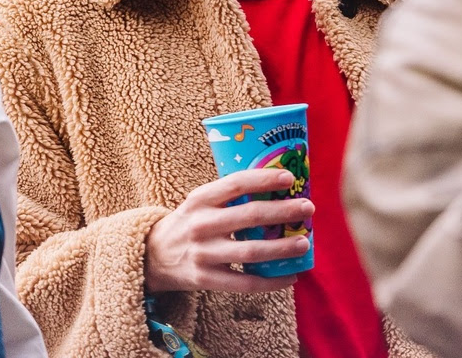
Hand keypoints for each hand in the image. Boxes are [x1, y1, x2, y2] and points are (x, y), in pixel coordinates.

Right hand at [144, 168, 313, 294]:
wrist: (154, 256)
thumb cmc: (188, 222)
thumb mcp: (199, 202)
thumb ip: (227, 197)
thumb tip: (274, 189)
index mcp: (200, 199)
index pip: (236, 184)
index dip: (263, 179)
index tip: (289, 177)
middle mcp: (201, 224)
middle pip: (250, 216)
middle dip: (283, 211)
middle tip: (308, 208)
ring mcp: (204, 254)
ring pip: (251, 251)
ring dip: (282, 247)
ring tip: (304, 242)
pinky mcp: (207, 279)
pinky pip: (245, 283)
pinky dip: (271, 282)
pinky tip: (290, 276)